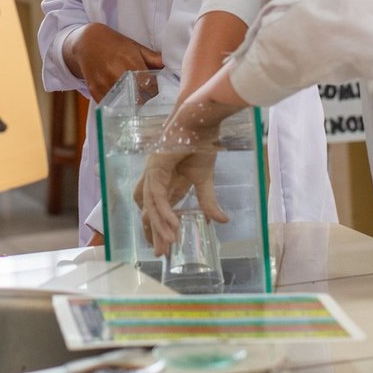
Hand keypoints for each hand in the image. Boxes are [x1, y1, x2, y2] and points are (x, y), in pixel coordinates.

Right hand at [63, 23, 163, 101]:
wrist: (87, 42)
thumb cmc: (114, 44)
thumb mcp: (135, 46)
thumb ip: (152, 58)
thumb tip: (168, 65)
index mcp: (131, 62)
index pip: (149, 87)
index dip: (153, 91)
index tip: (152, 90)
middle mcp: (117, 74)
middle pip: (137, 97)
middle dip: (142, 99)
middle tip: (143, 96)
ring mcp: (104, 83)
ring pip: (123, 103)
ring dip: (129, 104)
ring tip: (130, 97)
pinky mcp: (94, 90)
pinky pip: (109, 104)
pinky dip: (115, 104)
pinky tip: (118, 98)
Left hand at [133, 97, 243, 254]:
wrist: (200, 119)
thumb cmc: (202, 142)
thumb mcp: (206, 179)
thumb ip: (208, 201)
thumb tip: (223, 222)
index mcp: (166, 180)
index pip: (158, 208)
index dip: (159, 227)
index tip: (165, 247)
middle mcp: (155, 177)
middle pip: (149, 209)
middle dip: (154, 231)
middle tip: (160, 253)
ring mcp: (153, 170)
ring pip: (151, 204)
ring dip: (159, 225)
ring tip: (167, 245)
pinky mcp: (156, 165)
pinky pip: (157, 193)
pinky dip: (163, 210)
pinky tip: (171, 225)